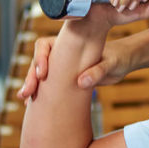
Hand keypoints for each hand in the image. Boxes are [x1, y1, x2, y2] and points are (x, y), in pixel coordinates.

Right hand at [16, 34, 135, 100]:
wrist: (123, 64)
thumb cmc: (118, 58)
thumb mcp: (111, 64)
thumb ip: (98, 72)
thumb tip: (81, 83)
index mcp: (68, 42)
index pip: (45, 45)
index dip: (41, 58)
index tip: (43, 73)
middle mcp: (60, 53)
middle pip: (38, 62)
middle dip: (31, 77)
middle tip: (27, 92)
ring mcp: (60, 66)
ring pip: (39, 75)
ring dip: (31, 86)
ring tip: (25, 100)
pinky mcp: (64, 79)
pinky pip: (47, 85)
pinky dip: (39, 94)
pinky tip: (30, 104)